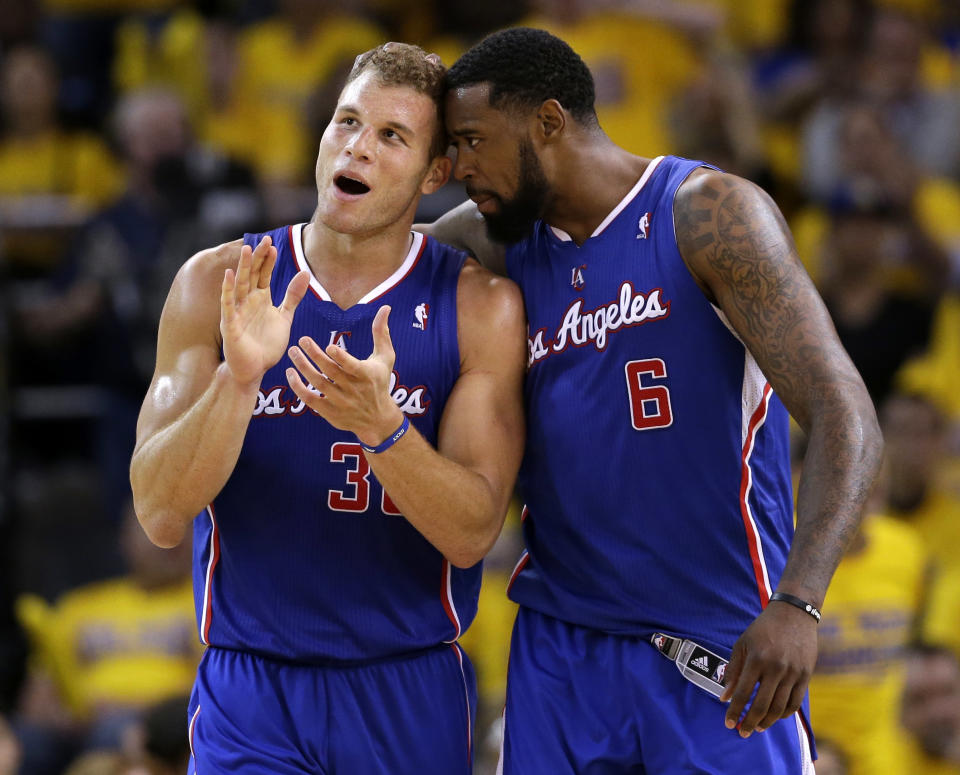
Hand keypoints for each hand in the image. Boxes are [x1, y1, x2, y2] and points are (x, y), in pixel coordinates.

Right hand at [220, 235, 308, 385]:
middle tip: (265, 239)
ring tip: (248, 250)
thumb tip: (306, 272)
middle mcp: (247, 301)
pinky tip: (230, 275)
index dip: (268, 260)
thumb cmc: (267, 345)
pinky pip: (228, 304)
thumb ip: (293, 296)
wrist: (254, 370)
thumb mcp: (284, 318)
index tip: (275, 245)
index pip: (264, 274)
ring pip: (240, 285)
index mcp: (260, 299)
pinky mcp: (230, 324)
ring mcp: (237, 311)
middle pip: (252, 274)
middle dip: (258, 258)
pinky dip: (228, 290)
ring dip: (244, 267)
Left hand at [285, 305, 403, 443]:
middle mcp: (353, 390)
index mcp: (367, 375)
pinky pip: (310, 400)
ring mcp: (341, 402)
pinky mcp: (330, 413)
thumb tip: (385, 307)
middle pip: (331, 372)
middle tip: (302, 340)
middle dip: (315, 356)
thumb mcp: (385, 358)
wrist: (378, 419)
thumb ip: (381, 332)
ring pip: (319, 384)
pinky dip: (299, 388)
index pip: (353, 367)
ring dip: (304, 368)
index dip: (341, 358)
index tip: (329, 346)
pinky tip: (290, 373)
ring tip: (293, 352)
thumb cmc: (380, 382)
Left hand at [719, 600, 817, 736]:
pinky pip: (795, 702)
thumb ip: (733, 670)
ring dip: (767, 722)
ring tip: (757, 728)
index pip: (743, 692)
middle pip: (761, 704)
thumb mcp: (742, 644)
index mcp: (757, 659)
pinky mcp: (806, 675)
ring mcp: (793, 672)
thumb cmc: (763, 629)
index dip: (735, 710)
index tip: (728, 723)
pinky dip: (784, 713)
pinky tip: (774, 717)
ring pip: (779, 707)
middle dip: (750, 722)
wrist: (794, 614)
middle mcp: (776, 668)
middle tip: (742, 732)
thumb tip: (724, 696)